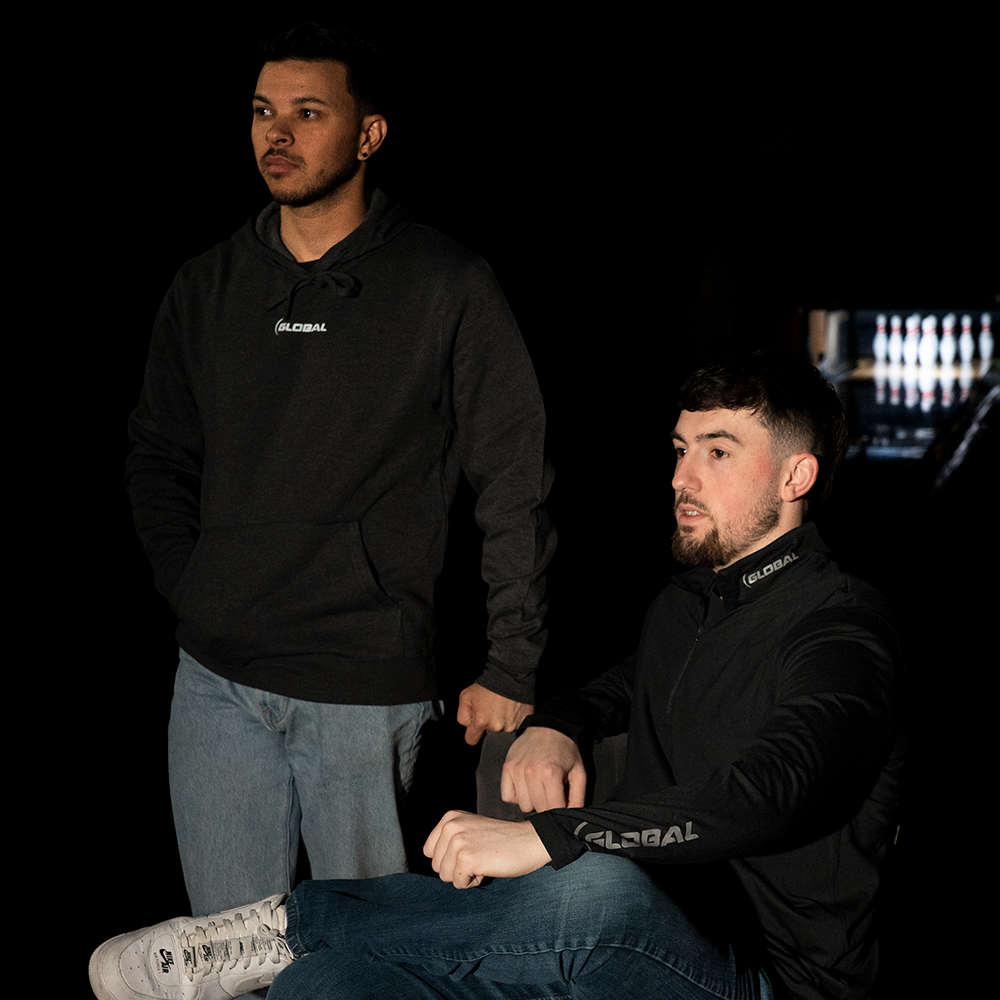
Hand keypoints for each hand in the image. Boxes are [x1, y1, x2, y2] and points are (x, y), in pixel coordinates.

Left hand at [423, 809, 550, 887]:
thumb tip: (431, 859)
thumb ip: (450, 839)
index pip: (429, 851)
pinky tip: (488, 867)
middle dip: (457, 868)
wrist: (529, 840)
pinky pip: (459, 884)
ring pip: (445, 876)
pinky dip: (474, 881)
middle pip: (436, 866)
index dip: (448, 858)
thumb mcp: (470, 829)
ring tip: (484, 860)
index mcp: (450, 818)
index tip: (470, 850)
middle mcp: (451, 826)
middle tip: (480, 855)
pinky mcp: (467, 859)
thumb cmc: (502, 840)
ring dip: (465, 875)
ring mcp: (458, 842)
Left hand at [456, 683, 533, 745]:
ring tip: (503, 706)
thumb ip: (462, 715)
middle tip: (491, 709)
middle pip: (489, 733)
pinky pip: (516, 725)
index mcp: (481, 721)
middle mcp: (497, 726)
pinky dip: (513, 718)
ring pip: (503, 729)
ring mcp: (512, 725)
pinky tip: (511, 708)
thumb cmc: (488, 685)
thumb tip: (468, 725)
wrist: (510, 675)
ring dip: (502, 721)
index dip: (472, 733)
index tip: (476, 727)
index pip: (471, 739)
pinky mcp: (524, 721)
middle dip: (488, 723)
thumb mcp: (466, 696)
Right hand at [501, 727, 586, 812]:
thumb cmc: (565, 750)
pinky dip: (517, 795)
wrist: (549, 727)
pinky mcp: (507, 767)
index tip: (563, 801)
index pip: (553, 809)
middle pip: (537, 808)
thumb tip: (572, 816)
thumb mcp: (579, 772)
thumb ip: (578, 797)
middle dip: (547, 805)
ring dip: (532, 800)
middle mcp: (531, 772)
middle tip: (552, 792)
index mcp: (550, 773)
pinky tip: (527, 786)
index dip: (560, 809)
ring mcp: (517, 770)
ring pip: (523, 805)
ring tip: (540, 787)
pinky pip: (507, 796)